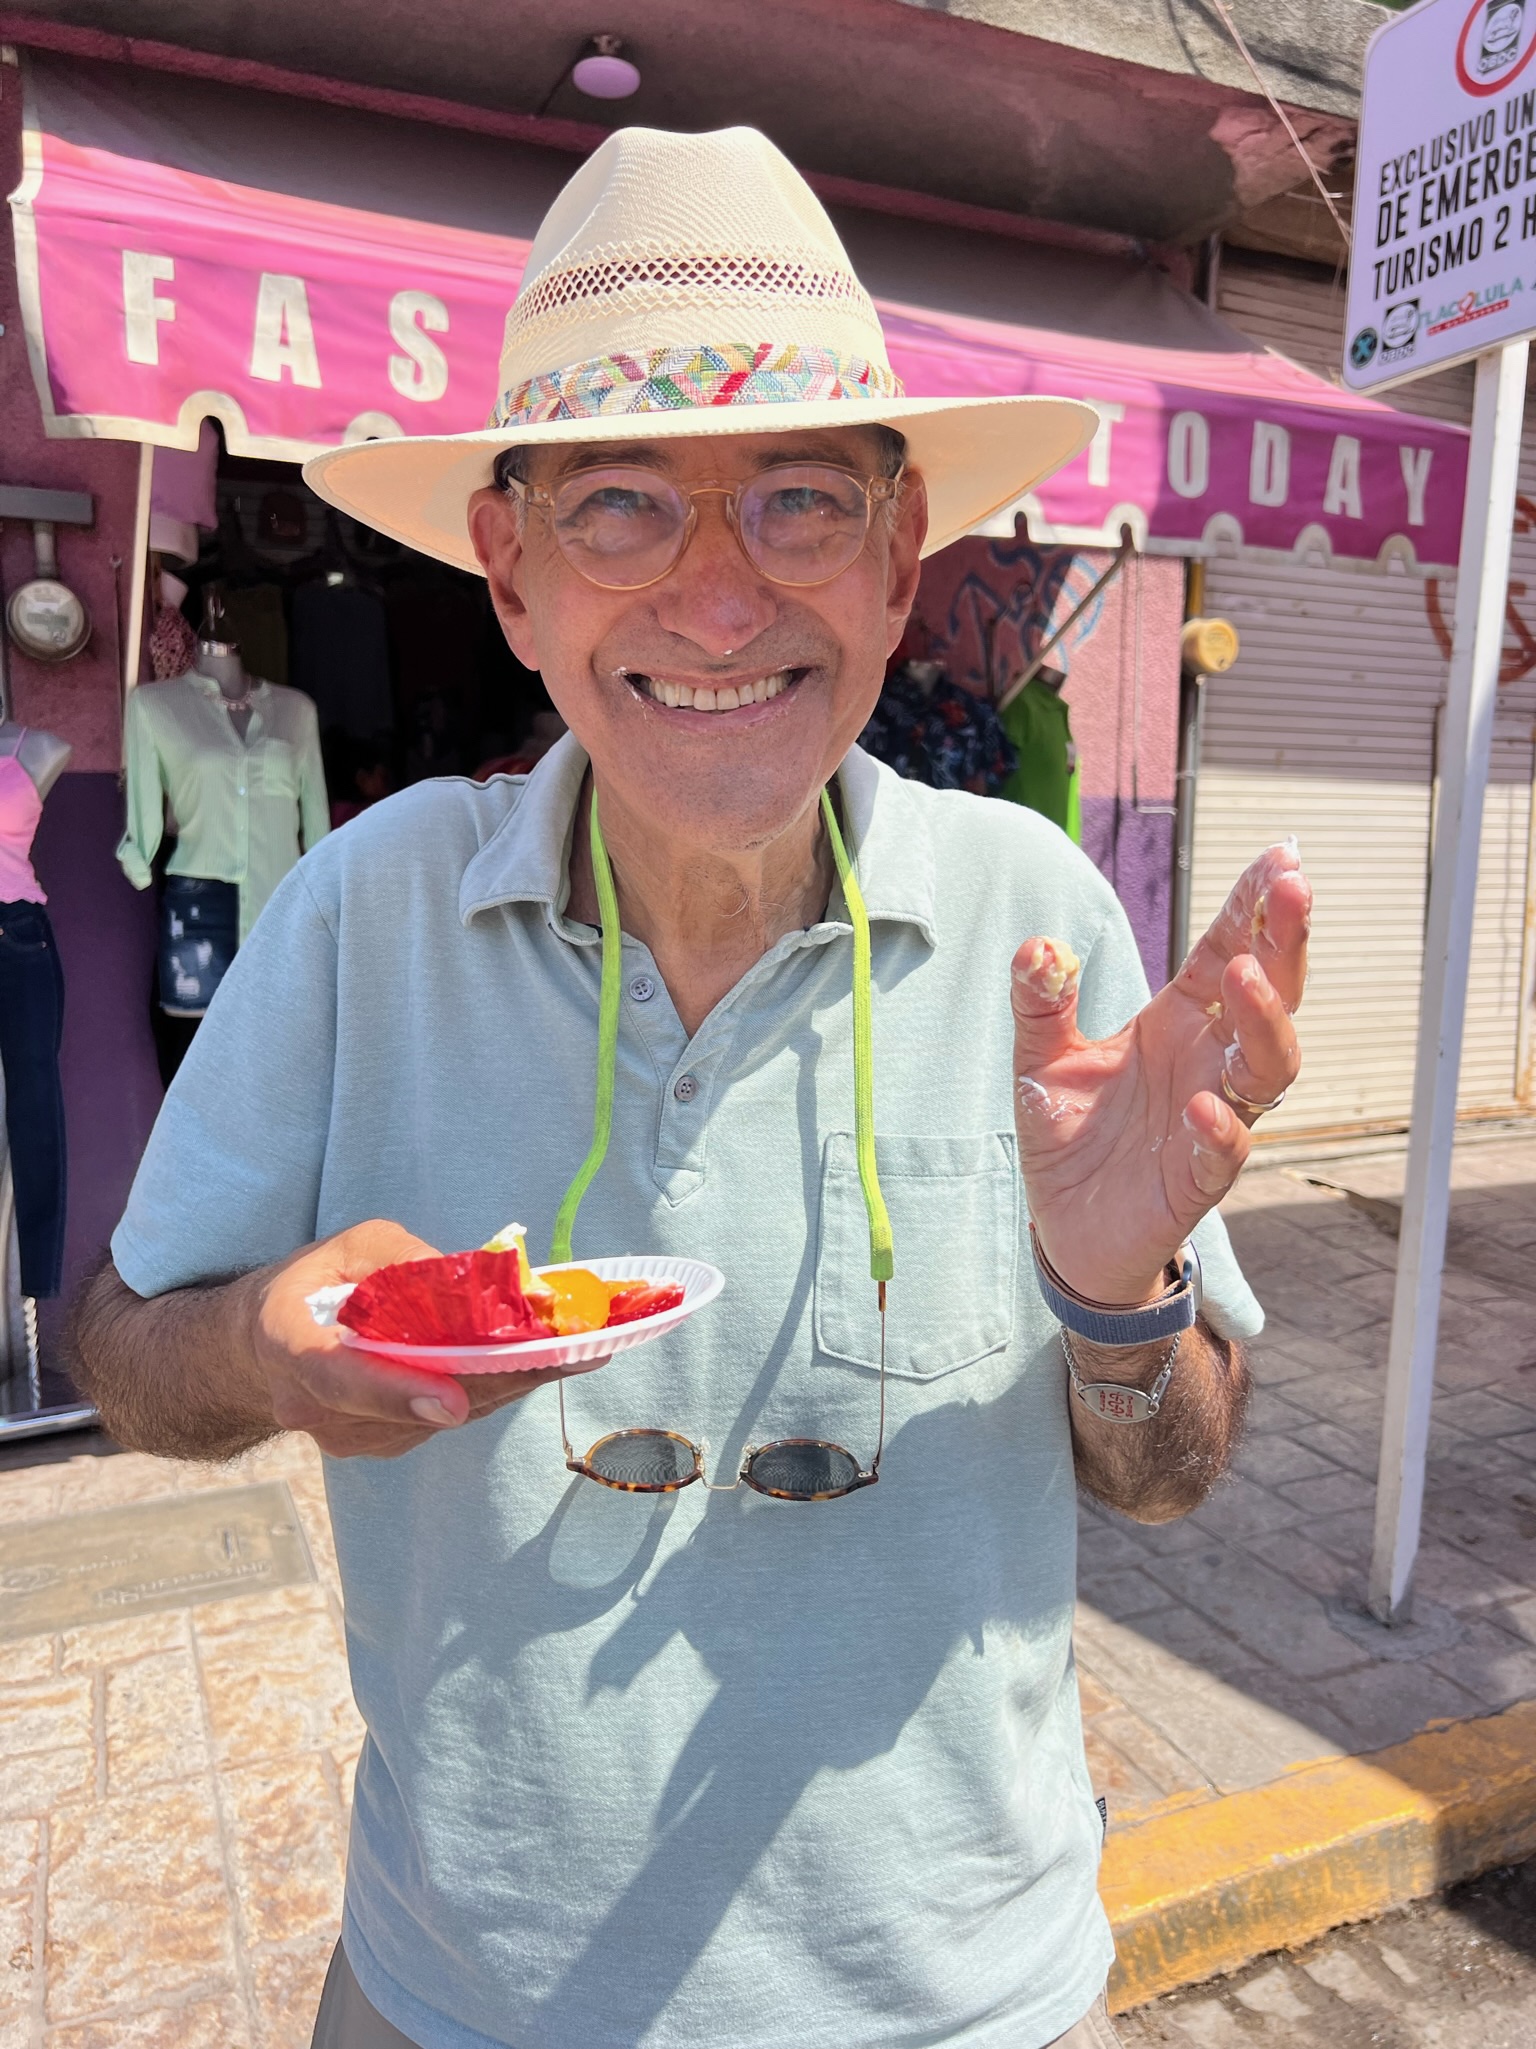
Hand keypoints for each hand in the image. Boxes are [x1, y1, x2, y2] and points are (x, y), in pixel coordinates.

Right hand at [244, 1219, 595, 1459]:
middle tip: (568, 1356)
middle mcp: (315, 1408)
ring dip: (507, 1385)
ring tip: (576, 1355)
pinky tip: (540, 1366)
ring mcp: (348, 1436)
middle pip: (412, 1405)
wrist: (266, 1343)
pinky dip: (492, 1391)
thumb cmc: (315, 1282)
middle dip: (494, 1379)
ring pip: (438, 1418)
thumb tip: (472, 1284)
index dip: (397, 1392)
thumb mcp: (353, 1246)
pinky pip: (443, 1421)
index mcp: (291, 1346)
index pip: (340, 1379)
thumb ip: (403, 1262)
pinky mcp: (380, 1444)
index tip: (451, 1401)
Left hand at [1010, 841, 1308, 1303]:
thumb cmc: (1072, 1135)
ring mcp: (1213, 1118)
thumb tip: (1039, 946)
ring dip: (1264, 1020)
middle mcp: (1210, 1061)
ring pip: (1269, 1066)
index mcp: (1181, 1020)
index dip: (1256, 904)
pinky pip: (1226, 1150)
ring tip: (1244, 977)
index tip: (1280, 855)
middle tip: (1292, 889)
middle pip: (1272, 994)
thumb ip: (1040, 1002)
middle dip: (1286, 941)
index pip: (1231, 948)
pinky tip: (1204, 1105)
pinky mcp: (1196, 1180)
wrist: (1065, 1230)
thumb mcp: (1041, 1059)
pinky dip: (1221, 1127)